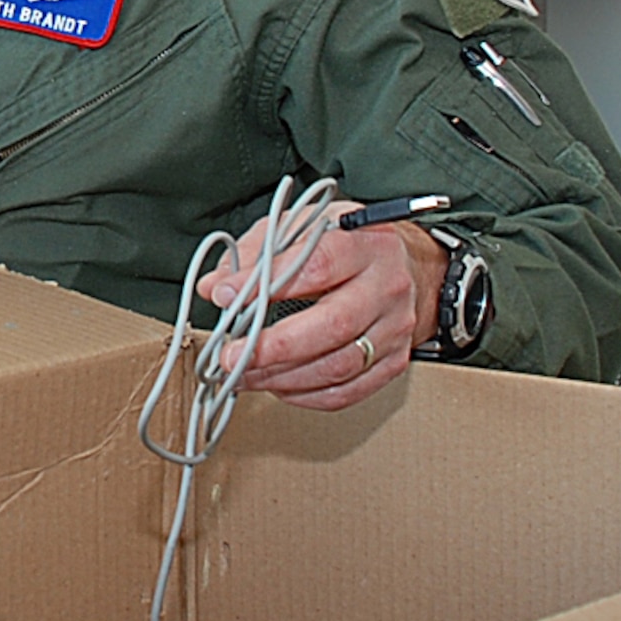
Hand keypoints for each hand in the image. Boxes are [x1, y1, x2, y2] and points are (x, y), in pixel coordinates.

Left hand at [195, 201, 447, 409]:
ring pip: (338, 365)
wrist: (407, 266)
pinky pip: (348, 391)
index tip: (225, 297)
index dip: (267, 284)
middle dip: (273, 347)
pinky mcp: (394, 361)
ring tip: (242, 375)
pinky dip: (306, 395)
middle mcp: (387, 286)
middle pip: (332, 325)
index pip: (316, 265)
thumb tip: (214, 286)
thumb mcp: (302, 226)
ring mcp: (395, 328)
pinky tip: (276, 385)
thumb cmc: (347, 243)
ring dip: (282, 377)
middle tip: (230, 356)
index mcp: (365, 244)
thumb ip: (257, 252)